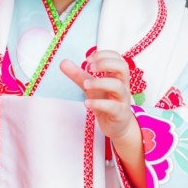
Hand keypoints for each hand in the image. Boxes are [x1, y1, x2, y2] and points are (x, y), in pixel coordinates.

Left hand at [59, 50, 145, 187]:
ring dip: (100, 83)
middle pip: (121, 67)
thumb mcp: (92, 90)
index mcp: (117, 77)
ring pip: (118, 86)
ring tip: (85, 87)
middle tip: (89, 68)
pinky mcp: (121, 117)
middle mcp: (123, 87)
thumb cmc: (106, 106)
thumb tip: (63, 61)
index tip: (89, 60)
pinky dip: (98, 103)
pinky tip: (86, 103)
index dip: (104, 55)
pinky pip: (112, 107)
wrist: (121, 132)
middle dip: (105, 64)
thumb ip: (79, 76)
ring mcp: (124, 102)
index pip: (117, 57)